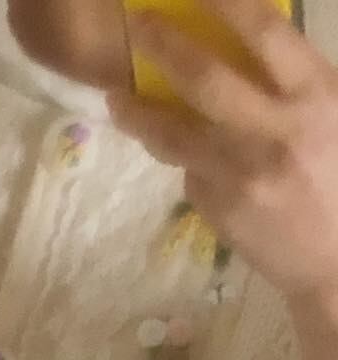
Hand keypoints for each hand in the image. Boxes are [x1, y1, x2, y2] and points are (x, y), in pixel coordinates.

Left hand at [106, 0, 337, 307]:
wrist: (337, 260)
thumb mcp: (333, 114)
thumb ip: (293, 83)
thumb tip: (246, 47)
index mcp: (314, 97)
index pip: (264, 34)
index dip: (224, 4)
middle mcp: (274, 132)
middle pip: (204, 79)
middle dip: (163, 46)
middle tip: (136, 27)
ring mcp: (239, 174)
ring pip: (172, 133)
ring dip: (137, 112)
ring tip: (117, 98)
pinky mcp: (215, 208)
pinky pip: (187, 171)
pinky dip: (179, 156)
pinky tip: (177, 151)